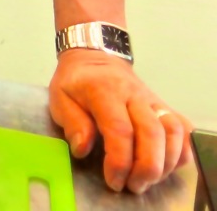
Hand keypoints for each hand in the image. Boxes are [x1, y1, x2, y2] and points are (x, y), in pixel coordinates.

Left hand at [49, 50, 191, 192]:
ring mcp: (153, 99)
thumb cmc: (75, 83)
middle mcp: (133, 94)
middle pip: (152, 133)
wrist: (94, 57)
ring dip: (166, 162)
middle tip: (133, 186)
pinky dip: (181, 151)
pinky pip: (183, 128)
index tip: (113, 180)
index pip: (120, 129)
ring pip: (174, 131)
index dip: (119, 160)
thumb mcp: (59, 98)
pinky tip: (166, 165)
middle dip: (146, 167)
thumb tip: (83, 150)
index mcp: (103, 90)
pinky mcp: (164, 105)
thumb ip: (72, 123)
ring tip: (148, 179)